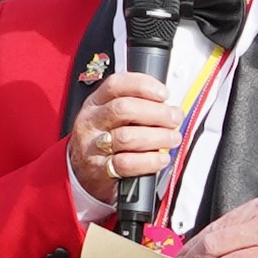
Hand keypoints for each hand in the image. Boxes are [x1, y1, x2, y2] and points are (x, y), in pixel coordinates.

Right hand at [69, 70, 179, 207]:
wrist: (83, 172)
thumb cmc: (106, 140)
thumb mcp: (114, 118)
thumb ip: (139, 108)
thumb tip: (173, 110)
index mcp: (96, 103)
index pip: (116, 85)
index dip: (143, 85)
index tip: (164, 94)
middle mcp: (92, 121)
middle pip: (124, 109)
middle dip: (156, 113)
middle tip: (174, 119)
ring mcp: (92, 146)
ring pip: (127, 137)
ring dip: (158, 137)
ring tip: (172, 139)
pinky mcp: (99, 169)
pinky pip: (127, 163)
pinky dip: (150, 161)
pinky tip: (162, 159)